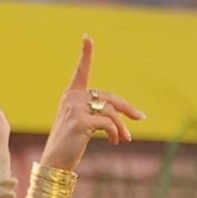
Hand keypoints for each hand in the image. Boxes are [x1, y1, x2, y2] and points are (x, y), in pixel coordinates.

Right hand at [41, 36, 142, 169]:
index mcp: (70, 95)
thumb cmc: (71, 142)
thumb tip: (128, 114)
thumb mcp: (84, 123)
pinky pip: (109, 123)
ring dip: (122, 126)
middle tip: (141, 118)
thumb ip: (99, 112)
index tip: (87, 37)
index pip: (81, 71)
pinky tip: (115, 142)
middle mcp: (71, 98)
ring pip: (111, 110)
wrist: (56, 160)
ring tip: (124, 139)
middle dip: (127, 108)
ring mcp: (74, 108)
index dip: (85, 53)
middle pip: (109, 96)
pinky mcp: (80, 121)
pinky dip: (117, 133)